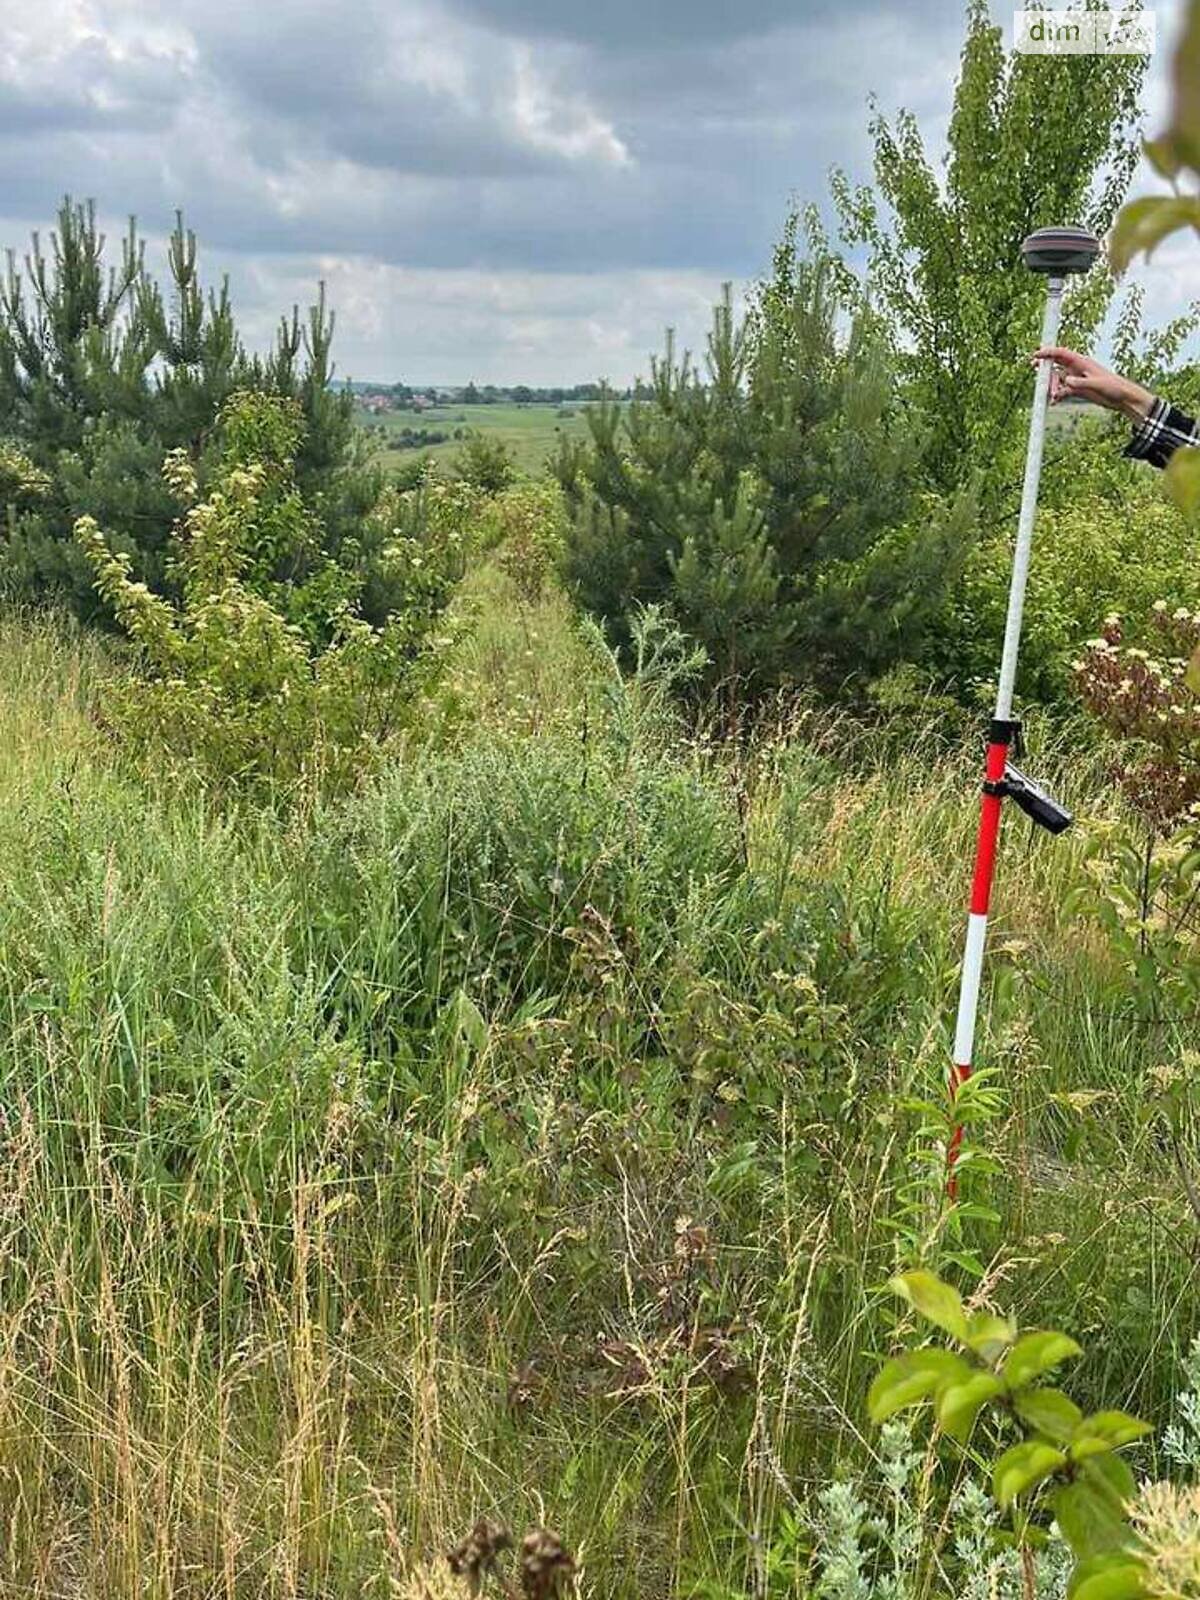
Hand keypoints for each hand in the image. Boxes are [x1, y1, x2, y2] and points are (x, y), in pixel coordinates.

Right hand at [1031, 346, 1154, 420]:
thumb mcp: (1096, 385)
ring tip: (1052, 398)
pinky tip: (1054, 402)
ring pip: (1057, 380)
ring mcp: (1076, 379)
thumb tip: (1064, 381)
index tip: (1036, 355)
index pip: (1061, 354)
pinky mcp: (1077, 390)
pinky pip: (1061, 391)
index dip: (1048, 353)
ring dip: (1051, 388)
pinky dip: (1056, 396)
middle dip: (1046, 372)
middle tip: (1039, 379)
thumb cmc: (1114, 386)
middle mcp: (1077, 369)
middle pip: (1055, 366)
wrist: (1123, 398)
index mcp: (1082, 362)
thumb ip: (1080, 383)